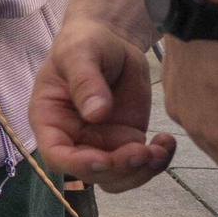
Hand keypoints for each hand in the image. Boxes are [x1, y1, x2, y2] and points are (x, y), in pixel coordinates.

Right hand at [30, 12, 176, 191]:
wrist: (113, 39)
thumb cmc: (86, 42)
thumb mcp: (80, 53)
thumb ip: (85, 81)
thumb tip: (95, 114)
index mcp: (50, 119)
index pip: (57, 155)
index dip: (78, 165)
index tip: (105, 160)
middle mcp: (73, 138)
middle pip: (92, 172)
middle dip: (119, 168)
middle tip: (144, 150)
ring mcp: (101, 143)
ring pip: (117, 177)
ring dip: (140, 172)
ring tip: (160, 148)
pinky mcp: (126, 141)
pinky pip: (140, 164)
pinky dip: (157, 162)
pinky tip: (167, 142)